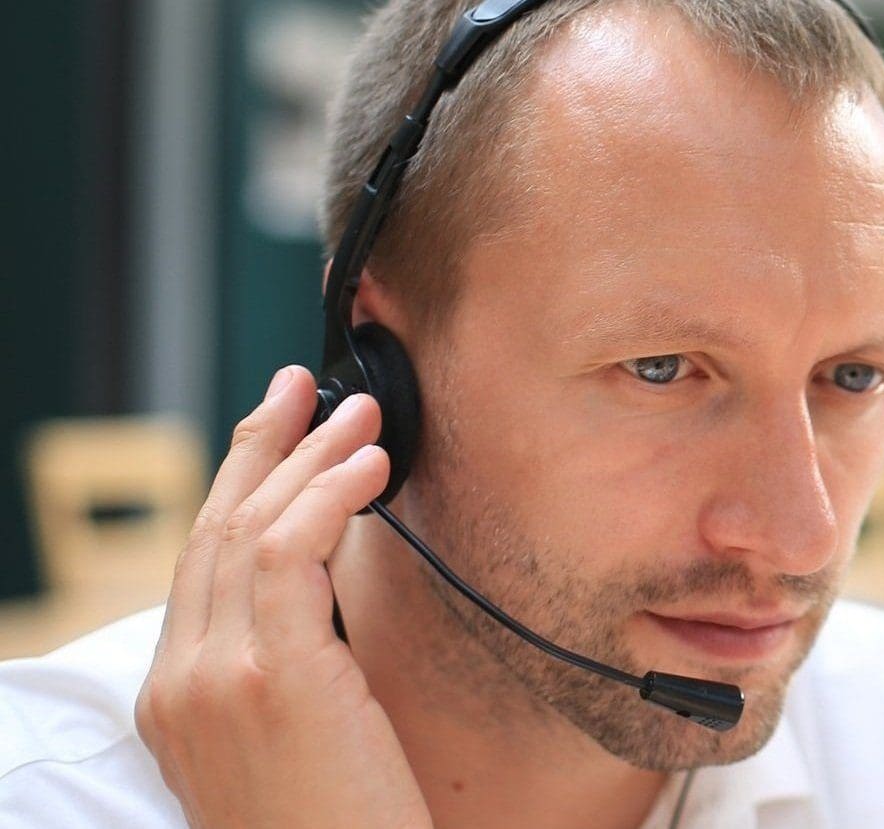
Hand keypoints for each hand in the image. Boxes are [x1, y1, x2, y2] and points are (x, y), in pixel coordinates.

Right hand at [136, 366, 430, 828]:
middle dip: (262, 449)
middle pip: (213, 534)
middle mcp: (180, 685)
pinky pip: (288, 554)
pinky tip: (368, 468)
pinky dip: (328, 496)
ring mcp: (214, 679)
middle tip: (305, 388)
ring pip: (249, 531)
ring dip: (308, 459)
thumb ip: (295, 673)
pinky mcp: (269, 676)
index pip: (201, 569)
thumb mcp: (303, 742)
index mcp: (176, 703)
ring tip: (359, 414)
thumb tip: (333, 604)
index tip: (281, 437)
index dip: (240, 490)